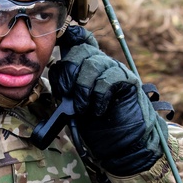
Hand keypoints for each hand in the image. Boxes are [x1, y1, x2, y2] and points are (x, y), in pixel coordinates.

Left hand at [49, 29, 166, 175]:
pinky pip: (107, 78)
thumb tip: (54, 68)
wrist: (122, 145)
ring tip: (83, 108)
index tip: (60, 41)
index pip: (79, 39)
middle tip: (68, 95)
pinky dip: (98, 96)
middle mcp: (102, 64)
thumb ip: (66, 86)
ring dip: (82, 88)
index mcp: (87, 66)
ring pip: (92, 63)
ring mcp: (116, 70)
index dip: (69, 37)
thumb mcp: (72, 104)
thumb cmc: (96, 126)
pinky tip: (99, 109)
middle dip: (68, 73)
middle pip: (80, 50)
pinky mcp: (128, 81)